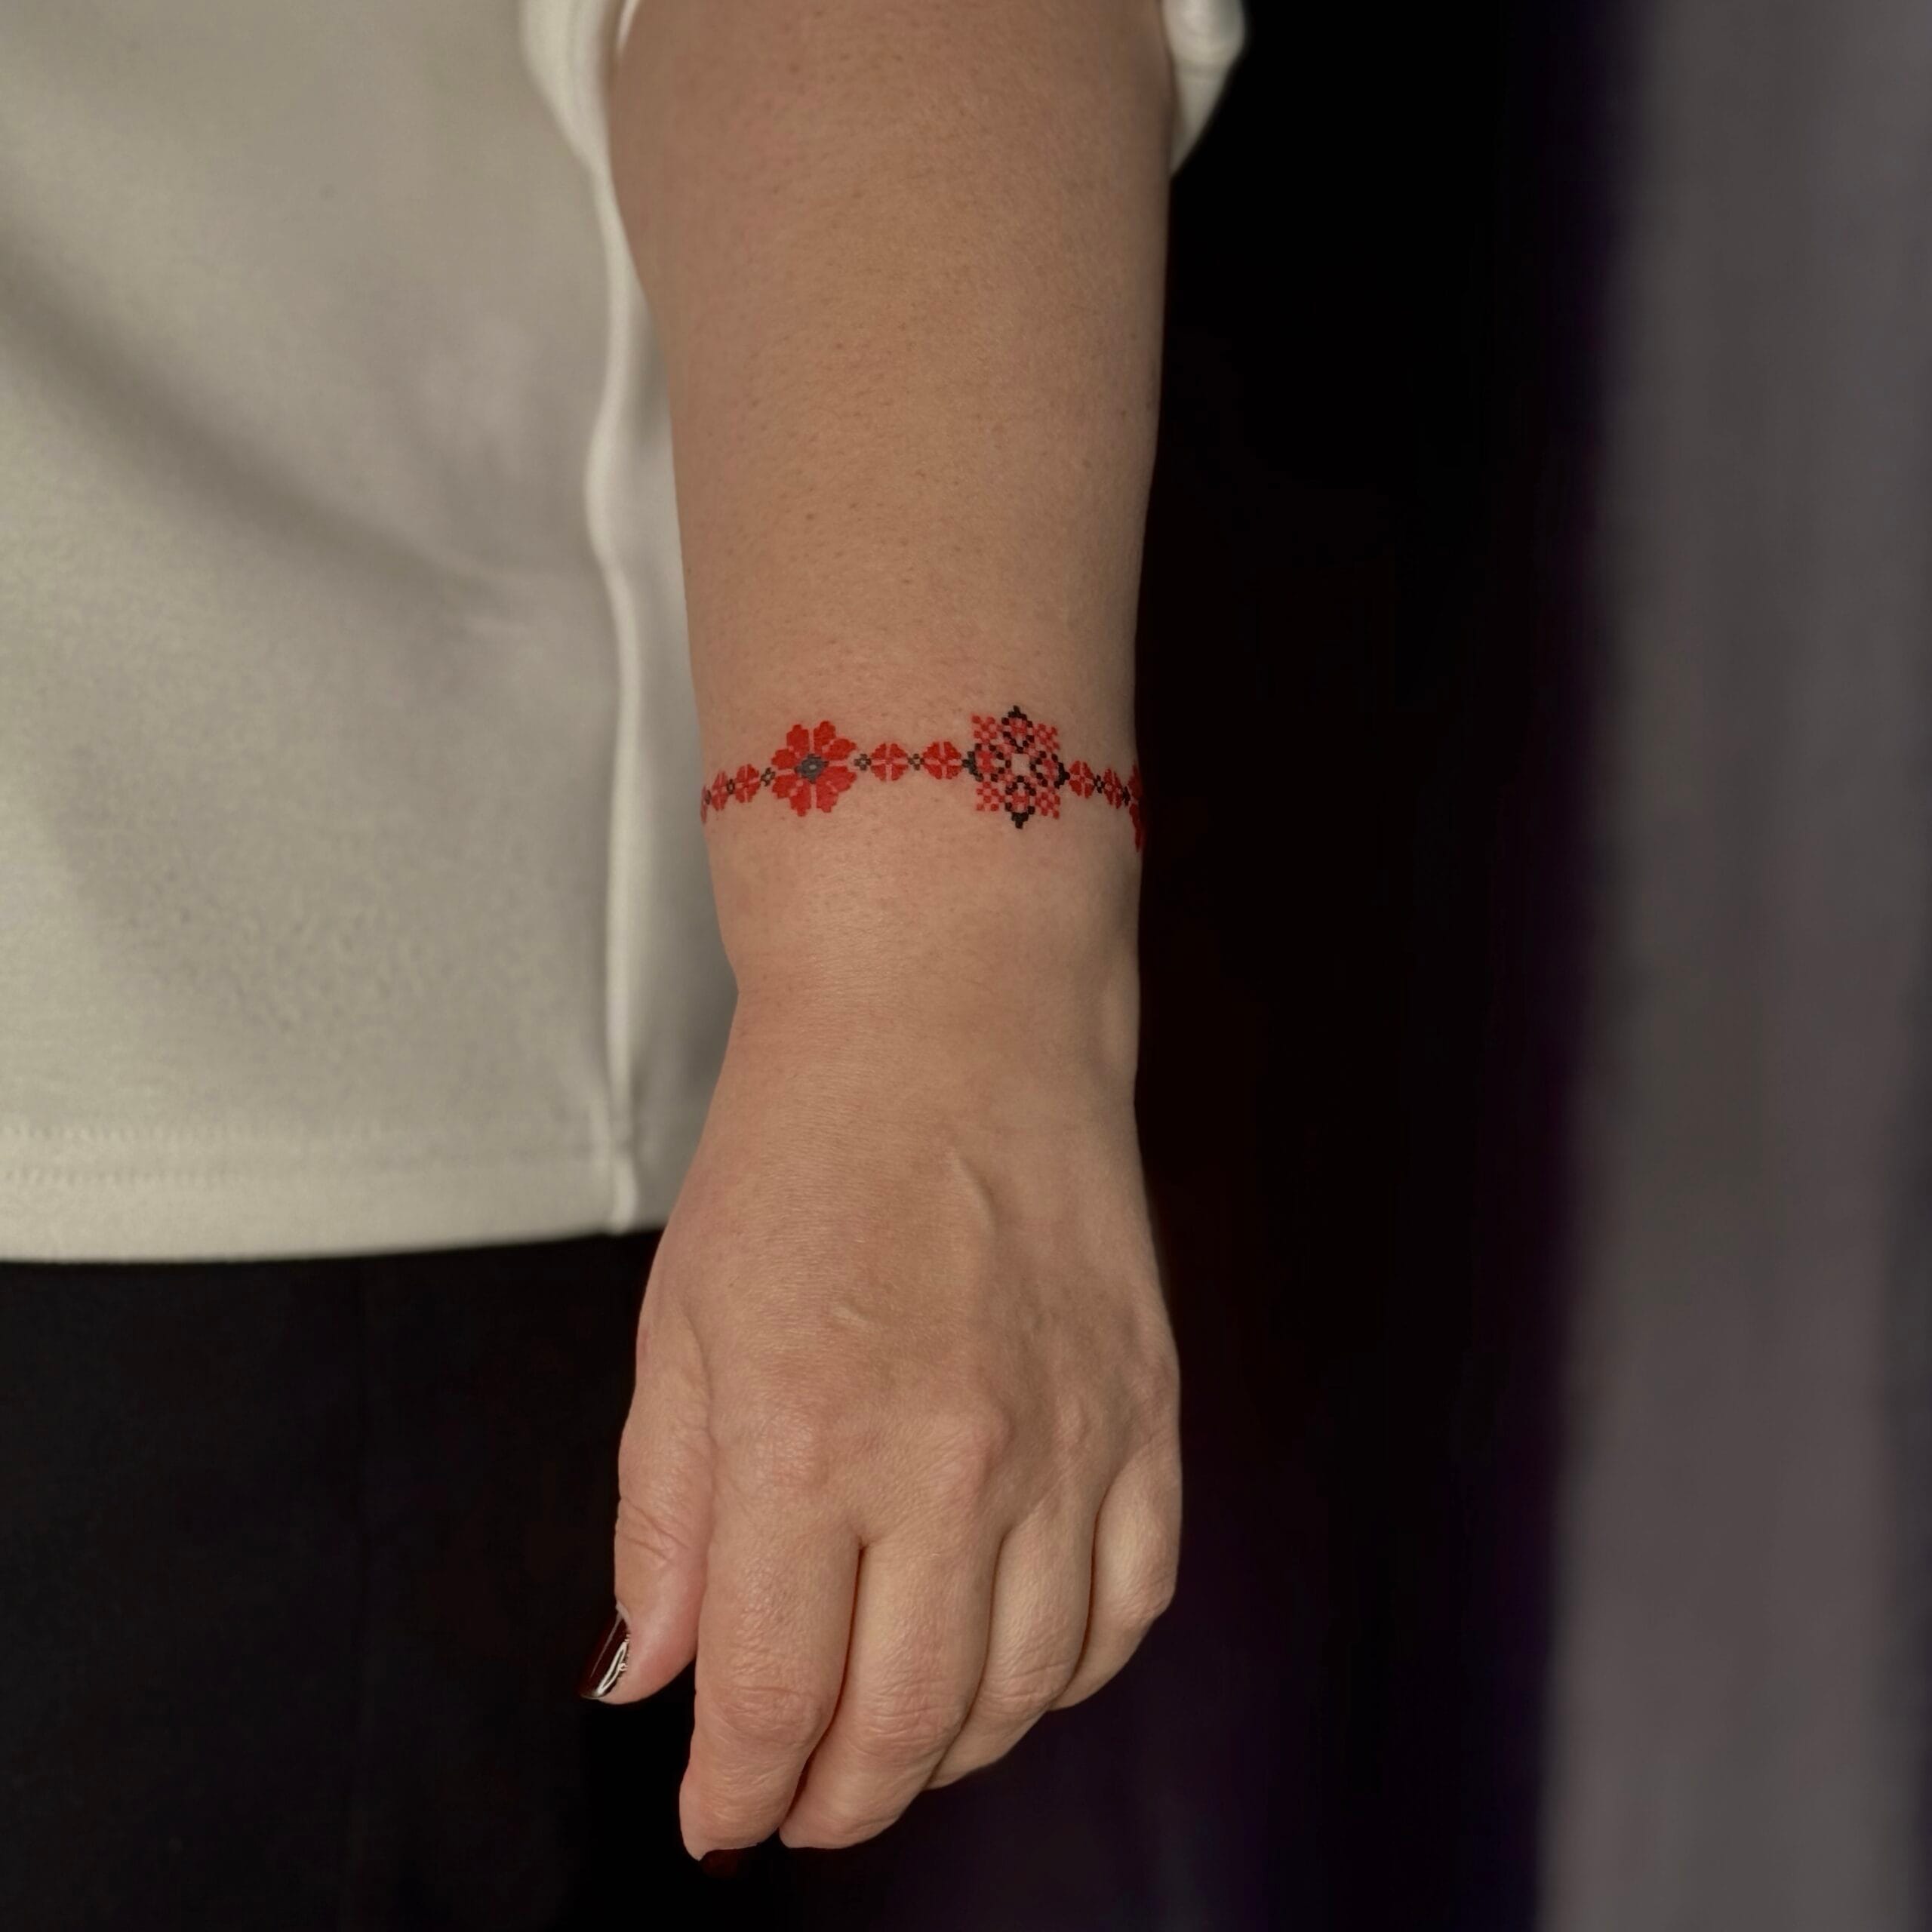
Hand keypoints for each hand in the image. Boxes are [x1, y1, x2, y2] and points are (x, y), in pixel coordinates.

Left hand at [593, 987, 1181, 1855]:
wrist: (952, 1017)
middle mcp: (954, 1459)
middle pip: (906, 1723)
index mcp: (807, 1438)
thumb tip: (649, 1673)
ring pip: (1025, 1690)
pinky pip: (1132, 1606)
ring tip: (896, 1736)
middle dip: (837, 1797)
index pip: (772, 1696)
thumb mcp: (684, 1327)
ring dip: (950, 1750)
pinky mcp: (1147, 1410)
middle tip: (799, 1798)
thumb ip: (666, 1517)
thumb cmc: (803, 1148)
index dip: (736, 1789)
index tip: (718, 1812)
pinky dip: (1071, 1673)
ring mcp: (1070, 1439)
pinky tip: (1018, 1664)